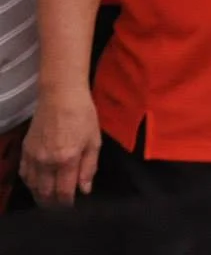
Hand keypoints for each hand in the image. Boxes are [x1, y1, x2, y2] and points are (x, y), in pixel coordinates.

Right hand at [21, 90, 100, 205]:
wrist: (60, 96)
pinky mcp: (25, 150)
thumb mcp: (94, 141)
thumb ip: (89, 167)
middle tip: (60, 207)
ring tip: (49, 200)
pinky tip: (37, 185)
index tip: (71, 205)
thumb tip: (84, 189)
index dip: (67, 203)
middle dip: (53, 204)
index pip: (63, 191)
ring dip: (40, 196)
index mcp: (67, 159)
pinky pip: (24, 174)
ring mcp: (33, 156)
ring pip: (32, 186)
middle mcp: (47, 161)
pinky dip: (30, 184)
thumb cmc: (83, 115)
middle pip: (45, 193)